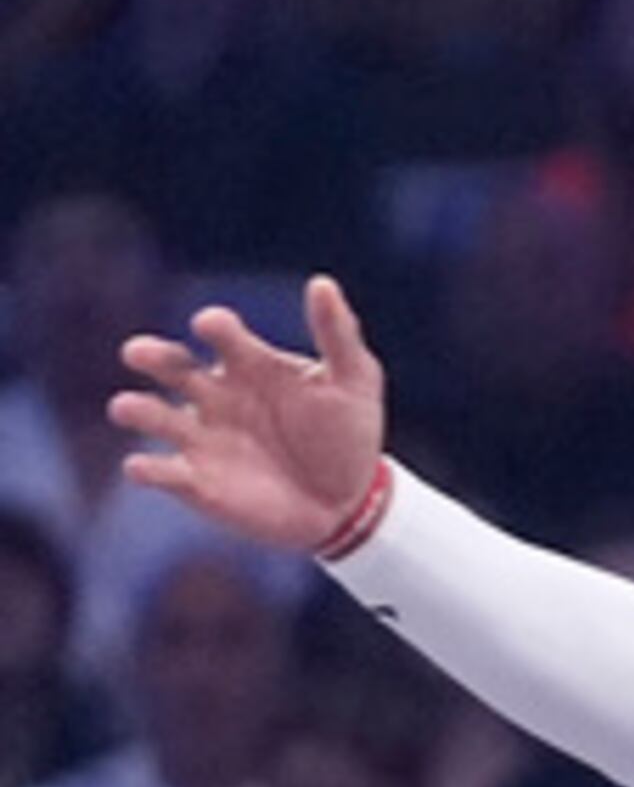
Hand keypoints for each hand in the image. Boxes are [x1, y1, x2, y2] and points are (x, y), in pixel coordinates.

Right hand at [113, 274, 386, 555]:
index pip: (222, 333)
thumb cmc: (348, 434)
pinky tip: (142, 466)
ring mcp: (202, 437)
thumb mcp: (355, 380)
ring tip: (125, 407)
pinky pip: (163, 472)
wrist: (348, 503)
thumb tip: (321, 283)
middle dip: (152, 356)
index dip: (214, 327)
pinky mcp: (196, 482)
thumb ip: (337, 334)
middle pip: (172, 366)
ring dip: (137, 409)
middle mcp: (216, 394)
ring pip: (155, 416)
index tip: (210, 326)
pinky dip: (147, 469)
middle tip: (137, 352)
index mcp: (249, 362)